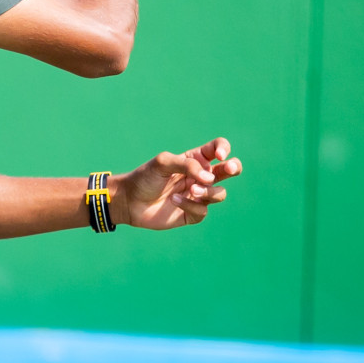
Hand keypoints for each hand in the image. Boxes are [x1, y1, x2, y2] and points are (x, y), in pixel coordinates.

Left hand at [111, 137, 241, 229]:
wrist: (129, 201)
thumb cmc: (144, 178)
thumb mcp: (163, 163)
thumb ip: (187, 165)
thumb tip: (211, 177)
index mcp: (194, 159)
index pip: (217, 149)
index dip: (224, 149)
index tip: (220, 155)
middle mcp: (200, 177)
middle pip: (230, 169)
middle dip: (234, 167)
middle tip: (228, 168)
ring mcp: (198, 195)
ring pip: (220, 193)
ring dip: (208, 191)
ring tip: (192, 190)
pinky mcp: (193, 213)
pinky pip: (203, 210)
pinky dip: (190, 204)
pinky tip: (174, 200)